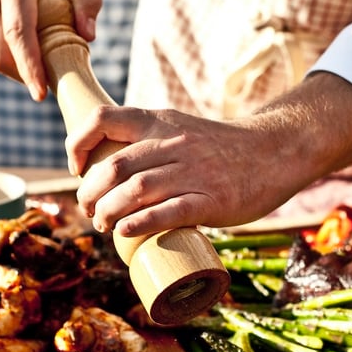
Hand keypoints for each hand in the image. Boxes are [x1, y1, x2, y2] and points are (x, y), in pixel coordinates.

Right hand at [0, 0, 102, 100]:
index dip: (29, 66)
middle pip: (1, 53)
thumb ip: (86, 2)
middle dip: (25, 76)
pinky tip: (25, 43)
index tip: (40, 94)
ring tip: (40, 55)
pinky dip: (9, 53)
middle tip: (49, 82)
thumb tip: (88, 36)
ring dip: (17, 66)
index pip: (17, 33)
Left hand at [68, 73, 351, 235]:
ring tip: (103, 225)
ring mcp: (192, 173)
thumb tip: (109, 175)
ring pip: (135, 190)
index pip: (104, 119)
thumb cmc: (222, 148)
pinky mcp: (211, 200)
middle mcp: (172, 144)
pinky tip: (124, 232)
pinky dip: (139, 223)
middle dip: (90, 192)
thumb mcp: (181, 130)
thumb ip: (150, 144)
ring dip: (108, 212)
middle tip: (89, 209)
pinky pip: (168, 212)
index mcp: (160, 123)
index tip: (76, 167)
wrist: (276, 151)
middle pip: (113, 166)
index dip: (78, 143)